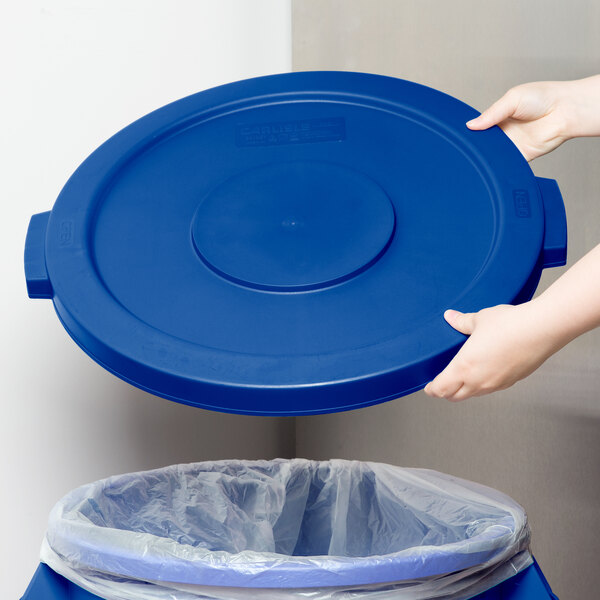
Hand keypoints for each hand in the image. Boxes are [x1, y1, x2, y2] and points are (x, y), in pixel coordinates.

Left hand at [424, 303, 561, 400]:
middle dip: (445, 392)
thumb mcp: (479, 319)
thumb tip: (450, 317)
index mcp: (464, 367)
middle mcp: (478, 381)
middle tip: (441, 384)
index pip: (441, 388)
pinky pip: (490, 389)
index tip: (429, 387)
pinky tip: (483, 373)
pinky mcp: (511, 382)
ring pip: (473, 394)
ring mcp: (496, 384)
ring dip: (463, 390)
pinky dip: (481, 385)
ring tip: (460, 379)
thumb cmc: (509, 324)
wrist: (541, 330)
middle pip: (455, 396)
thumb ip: (462, 322)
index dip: (432, 389)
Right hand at [467, 76, 599, 160]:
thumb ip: (491, 113)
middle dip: (476, 145)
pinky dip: (498, 166)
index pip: (479, 127)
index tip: (460, 135)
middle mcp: (504, 132)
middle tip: (467, 146)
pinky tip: (490, 163)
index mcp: (499, 116)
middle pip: (483, 143)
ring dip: (485, 156)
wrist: (565, 111)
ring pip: (492, 155)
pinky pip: (506, 164)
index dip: (470, 131)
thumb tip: (470, 125)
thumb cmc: (544, 97)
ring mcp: (511, 145)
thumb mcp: (512, 99)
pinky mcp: (520, 157)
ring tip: (477, 154)